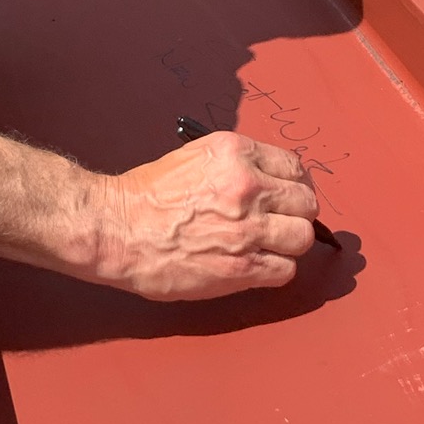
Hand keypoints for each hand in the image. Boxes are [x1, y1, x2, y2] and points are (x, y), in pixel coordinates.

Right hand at [95, 132, 319, 299]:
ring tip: (269, 246)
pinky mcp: (242, 267)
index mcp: (237, 153)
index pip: (295, 167)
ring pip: (302, 237)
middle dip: (295, 214)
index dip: (294, 185)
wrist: (118, 229)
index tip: (287, 196)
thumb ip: (237, 164)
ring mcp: (248, 229)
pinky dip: (276, 270)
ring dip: (289, 244)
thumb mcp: (196, 156)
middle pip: (306, 203)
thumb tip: (269, 180)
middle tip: (278, 222)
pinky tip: (256, 265)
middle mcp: (249, 187)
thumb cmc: (147, 195)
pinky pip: (285, 271)